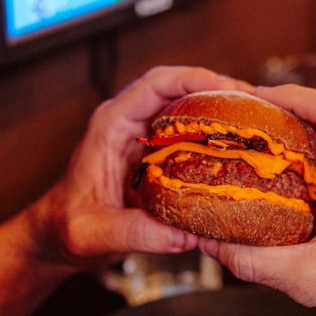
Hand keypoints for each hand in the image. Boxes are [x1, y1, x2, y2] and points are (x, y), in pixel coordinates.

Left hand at [34, 66, 251, 269]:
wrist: (58, 236)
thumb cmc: (66, 228)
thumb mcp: (96, 234)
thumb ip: (137, 234)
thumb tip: (184, 236)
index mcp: (110, 126)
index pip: (154, 84)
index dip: (192, 79)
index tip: (226, 87)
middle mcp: (129, 124)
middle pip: (179, 88)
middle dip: (219, 91)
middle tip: (256, 104)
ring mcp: (143, 137)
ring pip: (187, 109)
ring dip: (220, 112)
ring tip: (256, 122)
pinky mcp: (155, 155)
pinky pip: (190, 135)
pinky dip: (215, 136)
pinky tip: (239, 148)